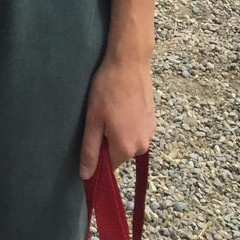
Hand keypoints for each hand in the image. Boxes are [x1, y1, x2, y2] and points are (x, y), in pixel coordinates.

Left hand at [79, 54, 155, 178]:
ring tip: (111, 109)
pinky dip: (127, 123)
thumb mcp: (93, 120)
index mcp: (126, 148)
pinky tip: (121, 105)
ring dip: (118, 131)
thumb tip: (86, 177)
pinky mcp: (153, 122)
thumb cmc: (108, 89)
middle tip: (100, 117)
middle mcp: (142, 145)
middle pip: (118, 153)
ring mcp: (150, 133)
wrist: (130, 63)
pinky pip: (136, 131)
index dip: (97, 153)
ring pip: (128, 142)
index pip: (108, 166)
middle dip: (107, 141)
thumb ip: (90, 150)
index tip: (91, 135)